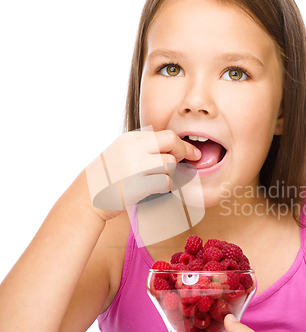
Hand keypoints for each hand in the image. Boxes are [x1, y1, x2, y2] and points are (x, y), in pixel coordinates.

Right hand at [85, 129, 200, 220]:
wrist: (87, 196)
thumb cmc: (109, 177)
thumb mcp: (123, 152)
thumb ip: (146, 147)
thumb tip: (178, 147)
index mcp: (131, 139)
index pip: (167, 135)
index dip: (182, 144)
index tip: (192, 153)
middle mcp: (133, 149)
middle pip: (173, 144)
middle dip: (183, 153)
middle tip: (182, 163)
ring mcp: (135, 166)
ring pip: (170, 165)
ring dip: (170, 174)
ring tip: (155, 180)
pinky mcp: (138, 185)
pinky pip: (165, 183)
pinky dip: (164, 187)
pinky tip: (153, 189)